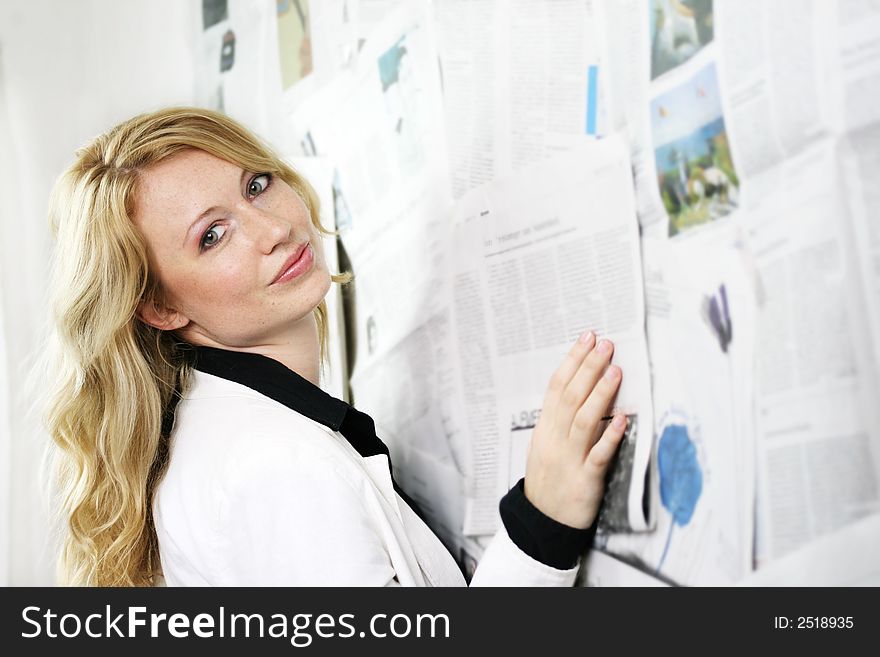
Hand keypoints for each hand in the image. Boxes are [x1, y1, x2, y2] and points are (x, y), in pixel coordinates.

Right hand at [523, 331, 626, 528]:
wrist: (542, 522)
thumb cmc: (548, 480)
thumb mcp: (544, 445)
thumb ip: (558, 419)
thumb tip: (577, 388)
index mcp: (544, 428)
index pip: (557, 386)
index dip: (572, 360)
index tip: (587, 338)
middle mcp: (554, 439)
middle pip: (570, 397)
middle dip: (588, 368)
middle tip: (606, 345)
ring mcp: (568, 459)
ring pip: (583, 421)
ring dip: (600, 394)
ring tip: (616, 371)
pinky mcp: (584, 480)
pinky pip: (597, 456)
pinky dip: (610, 437)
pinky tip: (622, 420)